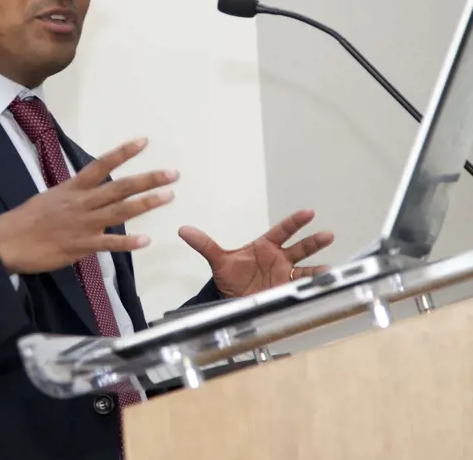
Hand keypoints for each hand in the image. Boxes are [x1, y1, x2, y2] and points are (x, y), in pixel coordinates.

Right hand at [0, 139, 176, 274]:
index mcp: (72, 188)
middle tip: (172, 173)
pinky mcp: (81, 245)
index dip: (123, 153)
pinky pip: (109, 244)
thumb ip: (71, 196)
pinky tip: (145, 242)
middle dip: (148, 179)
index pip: (101, 165)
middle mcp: (81, 203)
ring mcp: (83, 224)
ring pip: (120, 211)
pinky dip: (127, 243)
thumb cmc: (26, 219)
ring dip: (146, 204)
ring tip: (168, 196)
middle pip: (120, 188)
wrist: (8, 241)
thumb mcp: (49, 198)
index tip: (144, 142)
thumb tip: (86, 193)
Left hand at [177, 209, 334, 297]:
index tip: (308, 212)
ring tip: (329, 269)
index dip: (295, 222)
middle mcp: (279, 258)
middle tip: (327, 235)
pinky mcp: (287, 290)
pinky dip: (314, 285)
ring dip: (319, 268)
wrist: (231, 300)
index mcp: (265, 246)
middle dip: (314, 242)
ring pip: (306, 268)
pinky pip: (304, 286)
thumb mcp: (218, 261)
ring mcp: (285, 274)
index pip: (282, 231)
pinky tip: (324, 285)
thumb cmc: (230, 277)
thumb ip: (204, 244)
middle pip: (300, 247)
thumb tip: (183, 230)